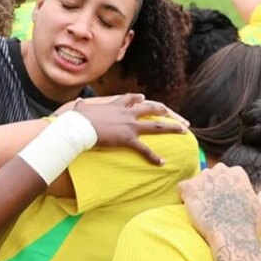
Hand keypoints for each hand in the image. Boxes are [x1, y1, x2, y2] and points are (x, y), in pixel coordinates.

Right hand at [73, 94, 188, 165]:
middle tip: (173, 115)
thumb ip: (81, 105)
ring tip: (184, 130)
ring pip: (156, 125)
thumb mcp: (80, 109)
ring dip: (171, 127)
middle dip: (164, 110)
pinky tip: (162, 162)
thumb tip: (76, 102)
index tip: (143, 98)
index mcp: (116, 105)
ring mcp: (130, 125)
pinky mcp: (128, 139)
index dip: (138, 98)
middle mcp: (127, 113)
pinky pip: (144, 149)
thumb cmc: (76, 119)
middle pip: (150, 108)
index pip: (130, 99)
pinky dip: (154, 157)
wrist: (79, 126)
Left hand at [178, 164, 260, 243]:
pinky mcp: (190, 188)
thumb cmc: (248, 226)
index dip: (224, 188)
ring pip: (197, 182)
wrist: (231, 236)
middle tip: (211, 206)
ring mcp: (204, 178)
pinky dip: (183, 197)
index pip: (227, 174)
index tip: (224, 201)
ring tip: (201, 209)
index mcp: (237, 173)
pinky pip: (182, 188)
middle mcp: (221, 171)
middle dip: (210, 188)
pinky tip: (189, 208)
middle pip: (211, 176)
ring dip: (198, 193)